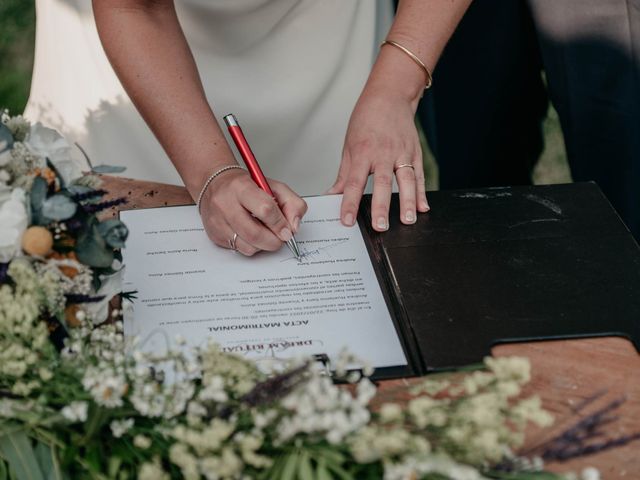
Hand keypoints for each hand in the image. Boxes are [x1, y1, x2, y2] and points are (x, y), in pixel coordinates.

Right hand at [199, 169, 306, 255]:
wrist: (215, 185)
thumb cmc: (246, 186)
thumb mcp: (274, 187)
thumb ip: (292, 203)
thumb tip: (294, 227)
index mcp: (241, 187)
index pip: (265, 209)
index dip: (280, 224)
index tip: (288, 230)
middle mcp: (226, 204)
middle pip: (255, 234)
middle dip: (274, 241)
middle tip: (281, 238)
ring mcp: (218, 222)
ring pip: (248, 247)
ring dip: (264, 245)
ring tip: (266, 233)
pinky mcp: (215, 235)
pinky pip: (240, 250)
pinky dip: (252, 246)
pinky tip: (252, 234)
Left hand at [328, 88, 429, 231]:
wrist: (389, 96)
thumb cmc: (366, 119)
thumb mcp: (349, 146)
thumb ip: (343, 175)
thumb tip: (331, 196)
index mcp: (363, 153)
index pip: (354, 183)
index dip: (349, 203)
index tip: (347, 220)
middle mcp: (383, 153)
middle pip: (382, 184)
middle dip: (381, 207)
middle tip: (380, 227)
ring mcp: (402, 153)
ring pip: (406, 181)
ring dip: (407, 202)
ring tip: (407, 221)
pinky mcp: (415, 153)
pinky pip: (419, 175)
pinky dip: (421, 192)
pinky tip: (422, 208)